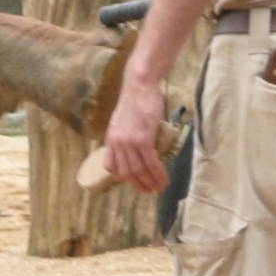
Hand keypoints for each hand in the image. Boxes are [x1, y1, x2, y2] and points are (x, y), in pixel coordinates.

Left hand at [103, 78, 169, 194]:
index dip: (122, 178)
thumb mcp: (122, 119)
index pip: (111, 166)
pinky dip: (158, 174)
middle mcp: (118, 142)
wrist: (140, 85)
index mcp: (111, 138)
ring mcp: (130, 142)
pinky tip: (164, 178)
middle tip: (149, 190)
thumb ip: (124, 134)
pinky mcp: (144, 139)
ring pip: (139, 170)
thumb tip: (132, 146)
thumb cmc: (135, 99)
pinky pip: (151, 163)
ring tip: (159, 188)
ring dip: (151, 182)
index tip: (133, 182)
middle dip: (139, 185)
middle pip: (126, 172)